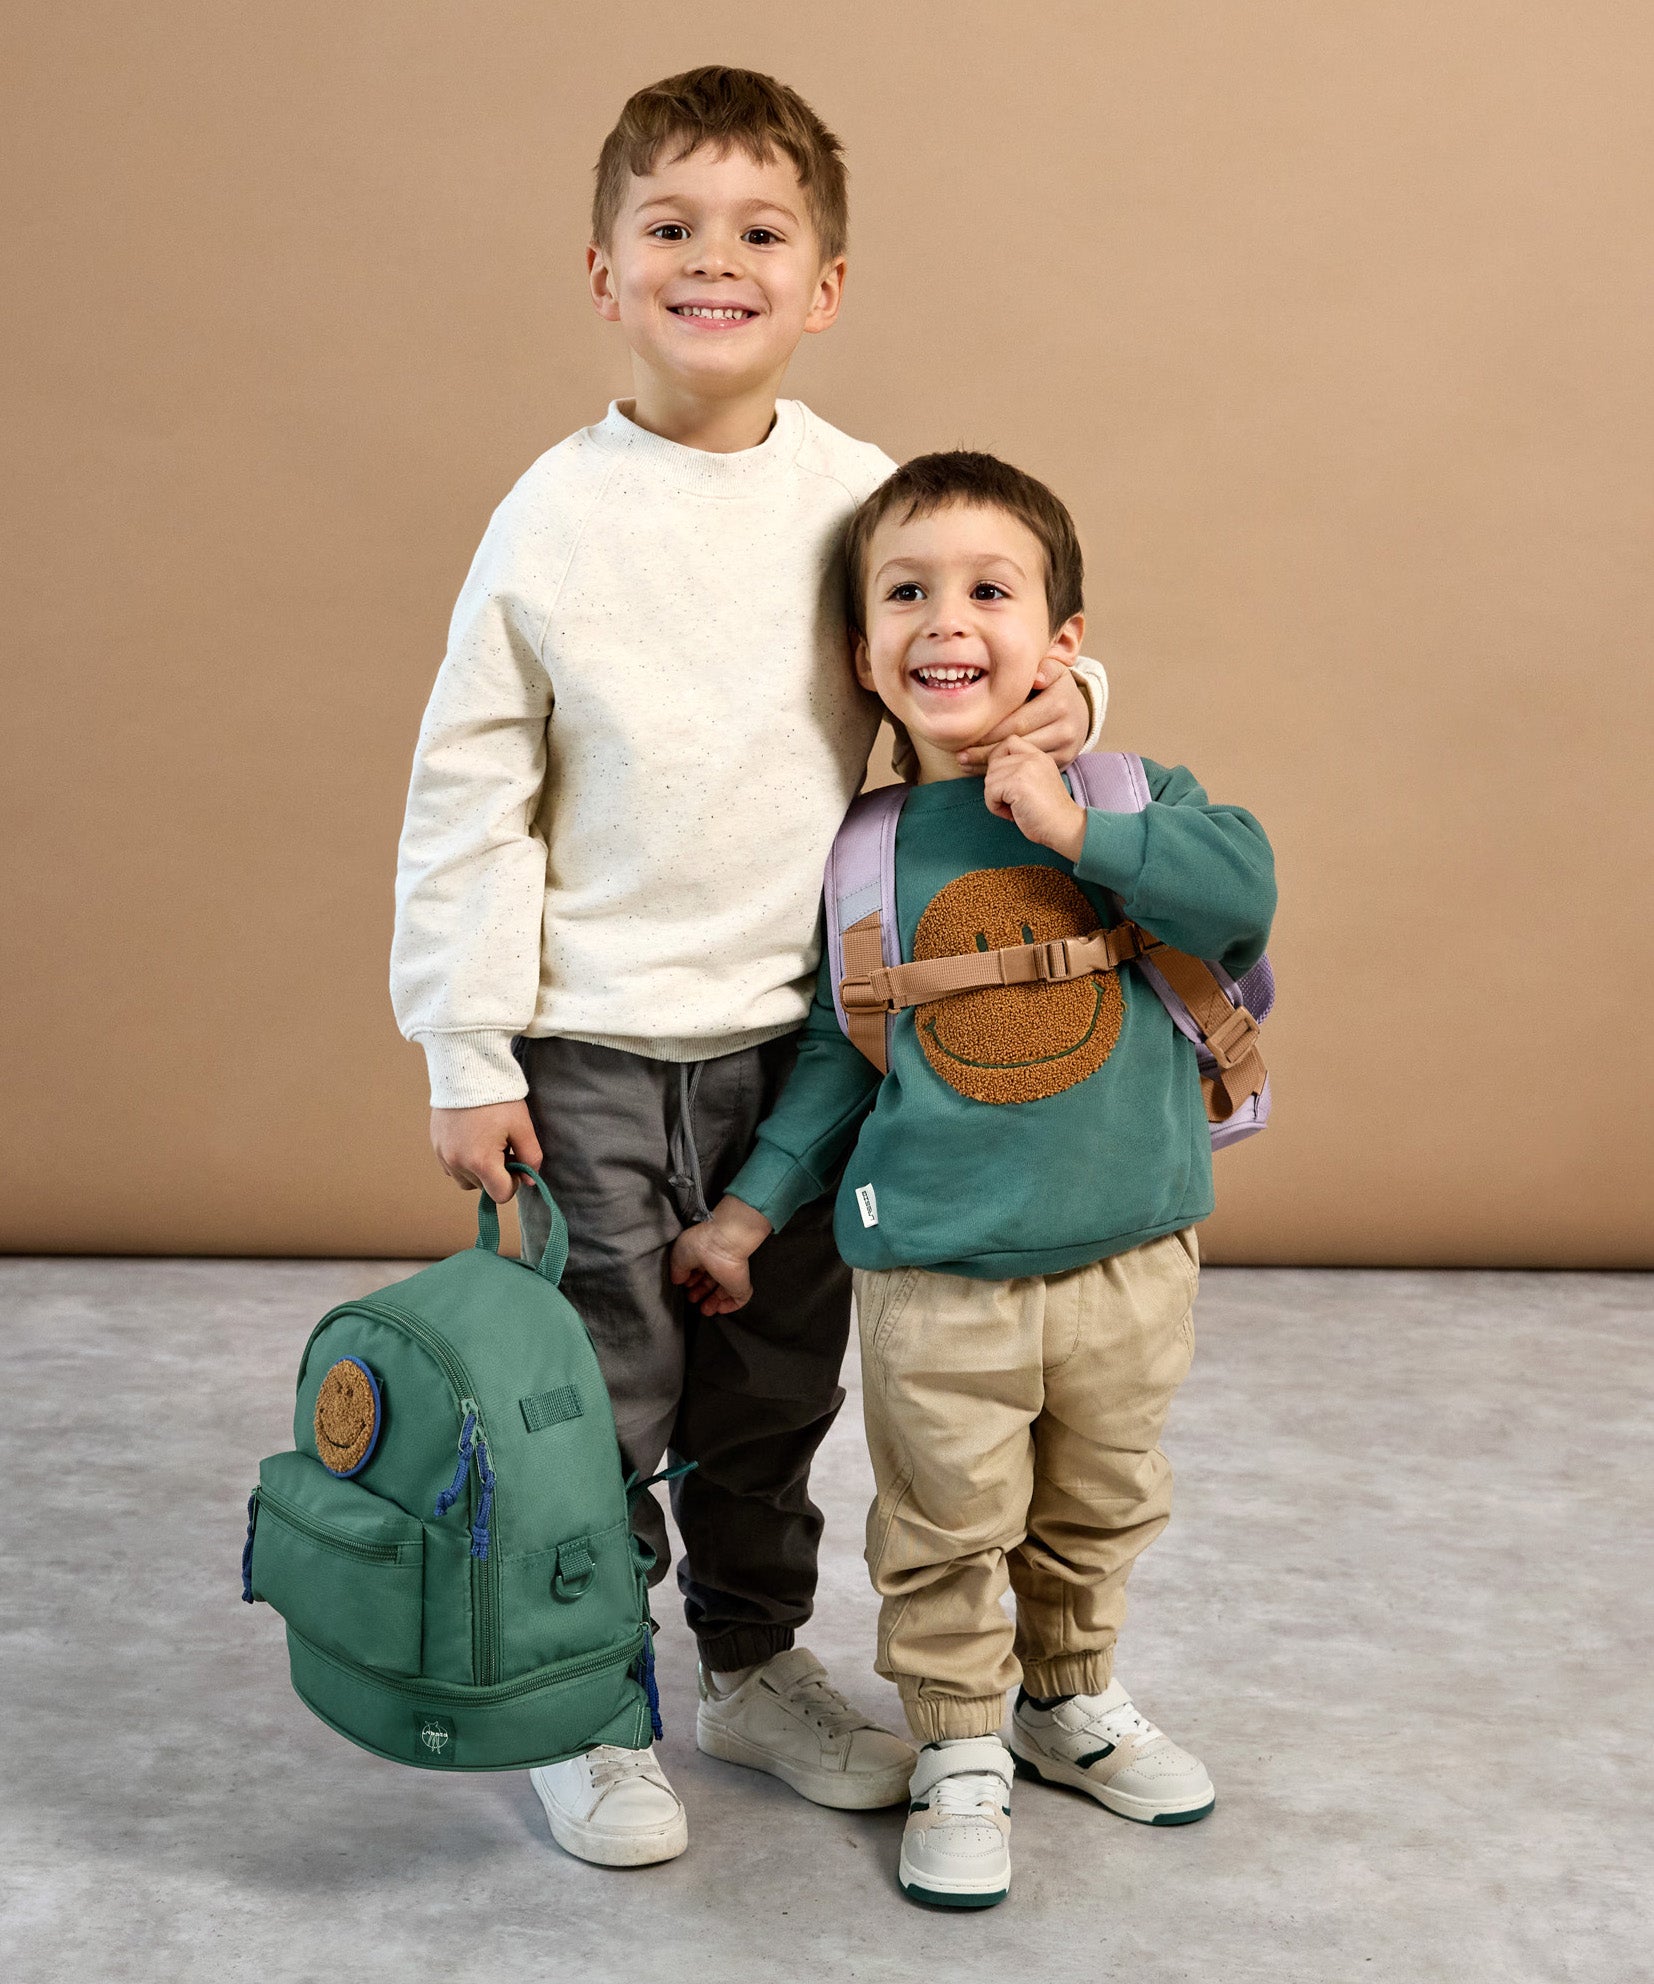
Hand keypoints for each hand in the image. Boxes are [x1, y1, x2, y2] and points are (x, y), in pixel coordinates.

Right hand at [430, 1101, 542, 1203]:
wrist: (467, 1070)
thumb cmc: (498, 1099)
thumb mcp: (522, 1127)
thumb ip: (530, 1157)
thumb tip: (529, 1180)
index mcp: (480, 1161)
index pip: (501, 1194)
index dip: (514, 1182)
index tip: (516, 1161)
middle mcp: (457, 1163)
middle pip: (483, 1187)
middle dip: (496, 1173)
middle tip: (503, 1146)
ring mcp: (443, 1155)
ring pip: (466, 1180)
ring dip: (478, 1170)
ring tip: (487, 1142)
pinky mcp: (435, 1145)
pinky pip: (451, 1167)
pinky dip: (464, 1160)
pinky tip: (472, 1138)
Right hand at [669, 1196, 773, 1315]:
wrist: (723, 1244)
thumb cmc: (702, 1242)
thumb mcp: (678, 1255)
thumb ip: (677, 1270)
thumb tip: (677, 1279)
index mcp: (704, 1251)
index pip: (698, 1269)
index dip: (690, 1279)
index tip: (684, 1285)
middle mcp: (718, 1261)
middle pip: (710, 1281)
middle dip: (701, 1292)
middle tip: (693, 1298)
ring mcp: (731, 1273)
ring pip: (724, 1291)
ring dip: (713, 1302)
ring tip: (705, 1310)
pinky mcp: (741, 1284)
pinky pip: (739, 1298)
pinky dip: (730, 1306)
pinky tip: (720, 1309)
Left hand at [955, 658, 1088, 770]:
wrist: (1080, 712)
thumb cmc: (1054, 688)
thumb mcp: (1053, 671)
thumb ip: (1043, 668)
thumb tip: (1035, 677)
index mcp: (1059, 702)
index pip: (1017, 720)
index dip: (990, 729)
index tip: (967, 733)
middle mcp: (1065, 726)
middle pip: (1017, 742)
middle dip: (986, 749)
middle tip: (960, 754)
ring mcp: (1066, 747)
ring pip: (1022, 759)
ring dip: (991, 764)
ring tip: (965, 763)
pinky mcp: (1064, 761)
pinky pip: (1029, 767)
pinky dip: (1006, 771)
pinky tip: (985, 770)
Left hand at [983, 734, 1086, 859]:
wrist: (1065, 828)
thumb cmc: (1049, 814)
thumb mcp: (1037, 783)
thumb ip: (1019, 771)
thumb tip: (990, 773)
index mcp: (1039, 756)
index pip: (1009, 742)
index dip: (999, 760)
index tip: (1005, 783)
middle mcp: (1033, 758)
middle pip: (994, 763)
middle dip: (996, 786)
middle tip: (1011, 803)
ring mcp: (1025, 768)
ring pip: (990, 778)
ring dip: (995, 798)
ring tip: (1013, 809)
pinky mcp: (1017, 783)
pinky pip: (990, 792)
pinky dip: (995, 807)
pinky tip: (1012, 815)